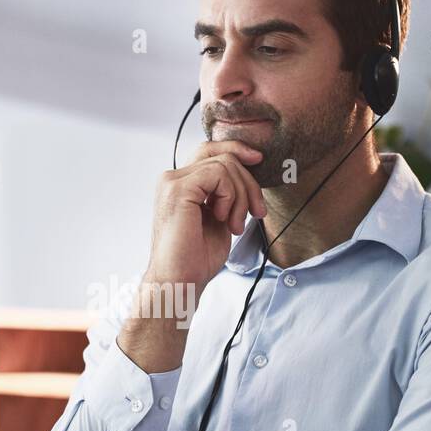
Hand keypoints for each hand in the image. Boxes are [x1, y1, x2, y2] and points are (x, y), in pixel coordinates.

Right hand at [147, 139, 267, 294]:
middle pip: (222, 156)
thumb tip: (248, 172)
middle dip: (249, 183)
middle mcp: (172, 179)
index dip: (236, 150)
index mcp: (180, 184)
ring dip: (242, 196)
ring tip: (235, 224)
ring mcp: (172, 182)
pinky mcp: (178, 189)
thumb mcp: (219, 217)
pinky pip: (218, 174)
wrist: (179, 281)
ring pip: (224, 165)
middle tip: (257, 213)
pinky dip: (231, 197)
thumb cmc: (196, 257)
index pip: (209, 151)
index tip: (258, 160)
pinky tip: (224, 219)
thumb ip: (226, 193)